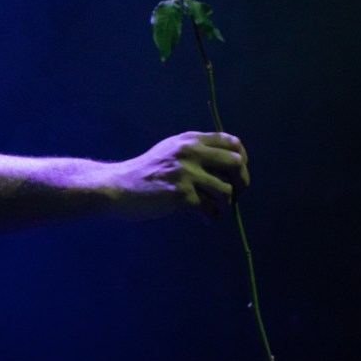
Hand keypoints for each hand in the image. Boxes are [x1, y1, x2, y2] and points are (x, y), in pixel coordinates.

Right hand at [110, 131, 249, 220]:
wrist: (118, 187)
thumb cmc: (146, 173)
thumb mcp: (170, 151)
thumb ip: (195, 151)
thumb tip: (231, 166)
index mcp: (189, 140)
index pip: (232, 143)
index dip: (242, 160)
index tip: (235, 175)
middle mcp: (190, 152)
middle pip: (236, 164)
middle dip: (242, 183)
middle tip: (235, 196)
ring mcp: (185, 173)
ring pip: (226, 190)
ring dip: (225, 204)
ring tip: (214, 211)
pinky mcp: (180, 195)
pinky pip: (209, 208)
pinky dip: (211, 217)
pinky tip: (205, 220)